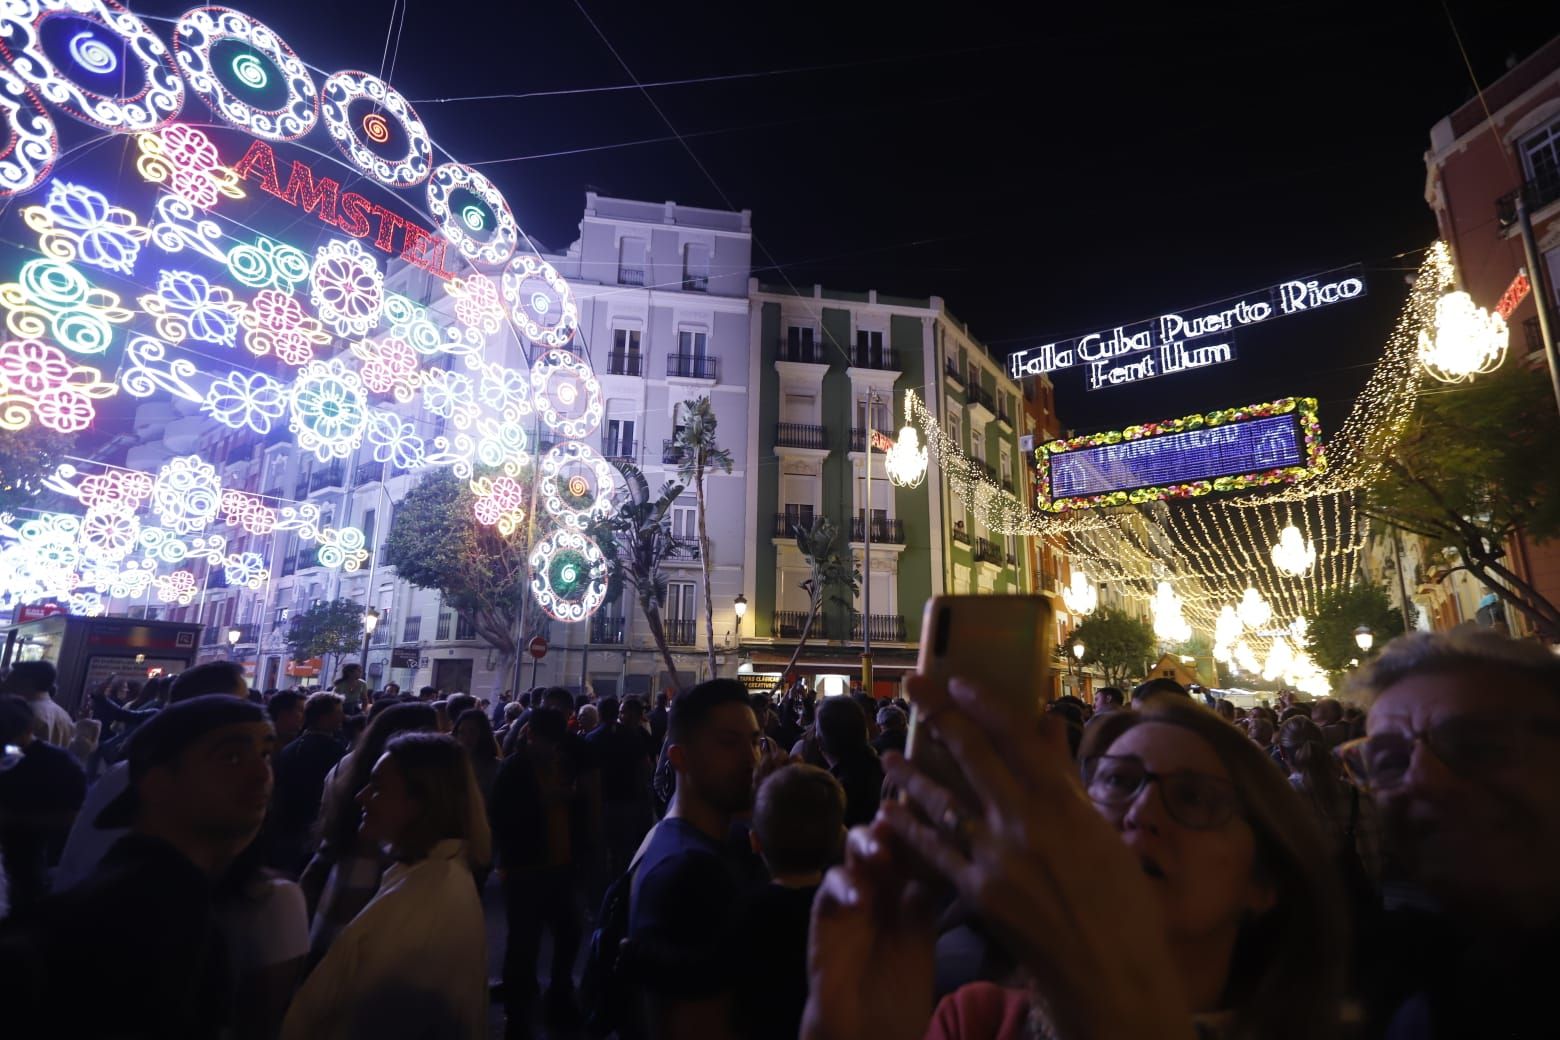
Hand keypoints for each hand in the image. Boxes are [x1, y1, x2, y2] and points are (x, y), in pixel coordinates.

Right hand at [801, 823, 937, 1039]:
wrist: (869, 1025)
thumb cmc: (901, 982)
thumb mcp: (923, 934)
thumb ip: (925, 898)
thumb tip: (940, 857)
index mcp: (908, 883)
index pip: (912, 841)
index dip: (920, 822)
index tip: (937, 808)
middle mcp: (879, 881)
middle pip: (883, 835)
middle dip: (893, 823)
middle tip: (904, 822)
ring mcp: (851, 893)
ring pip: (853, 852)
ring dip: (866, 845)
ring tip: (881, 853)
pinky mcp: (825, 914)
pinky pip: (830, 887)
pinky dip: (844, 887)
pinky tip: (861, 897)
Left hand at [880, 676, 1193, 1039]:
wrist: (1111, 973)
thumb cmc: (1122, 903)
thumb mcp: (1102, 832)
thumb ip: (1066, 778)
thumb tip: (1047, 728)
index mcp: (1063, 803)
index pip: (1016, 737)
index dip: (983, 702)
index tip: (958, 678)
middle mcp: (1025, 822)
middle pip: (973, 756)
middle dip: (938, 715)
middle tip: (911, 687)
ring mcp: (997, 858)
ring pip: (943, 801)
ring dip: (911, 774)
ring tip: (887, 755)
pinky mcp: (977, 893)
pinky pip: (934, 853)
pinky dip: (910, 829)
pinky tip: (890, 813)